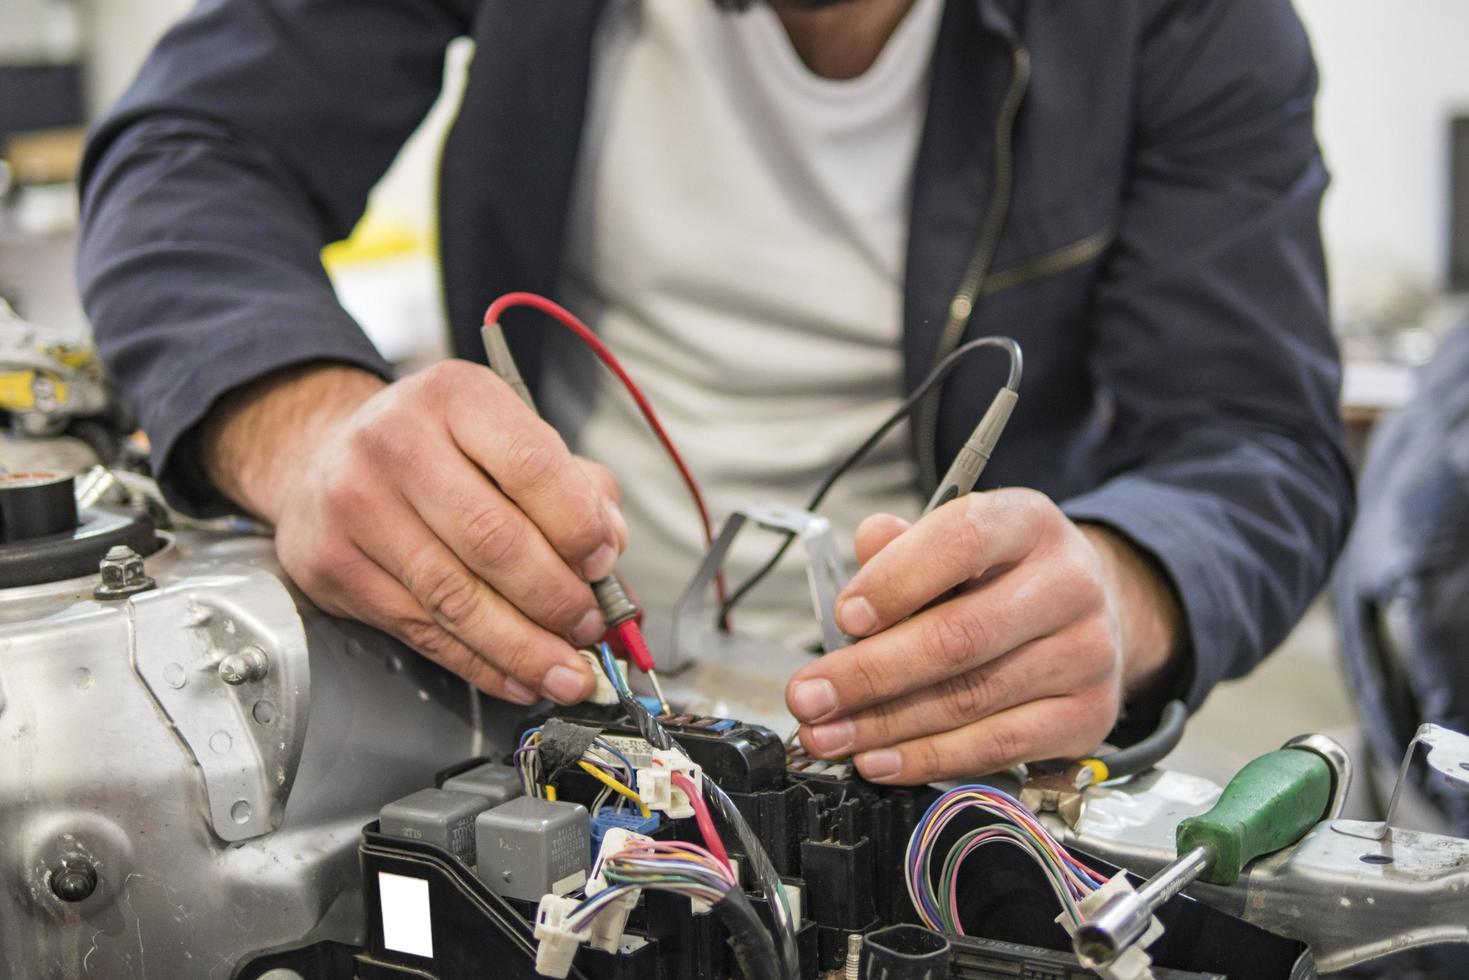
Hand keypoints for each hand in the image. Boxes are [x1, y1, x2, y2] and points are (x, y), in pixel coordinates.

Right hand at [202, 360, 626, 704]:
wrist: (325, 457)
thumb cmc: (438, 450)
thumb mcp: (507, 435)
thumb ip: (574, 486)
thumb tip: (608, 553)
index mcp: (455, 397)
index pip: (531, 465)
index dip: (577, 526)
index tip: (603, 563)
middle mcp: (396, 443)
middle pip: (494, 540)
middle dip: (556, 598)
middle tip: (589, 625)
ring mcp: (357, 505)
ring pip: (456, 599)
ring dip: (524, 648)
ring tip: (568, 670)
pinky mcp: (334, 565)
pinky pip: (422, 631)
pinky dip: (481, 664)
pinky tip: (518, 676)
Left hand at [785, 488, 1181, 783]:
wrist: (1090, 612)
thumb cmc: (1003, 576)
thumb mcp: (955, 542)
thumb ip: (904, 546)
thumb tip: (865, 544)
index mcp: (1028, 523)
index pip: (960, 541)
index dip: (895, 581)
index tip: (843, 617)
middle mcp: (1069, 584)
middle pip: (958, 636)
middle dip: (868, 673)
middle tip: (809, 696)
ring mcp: (1085, 653)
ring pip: (969, 698)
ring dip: (884, 725)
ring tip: (827, 734)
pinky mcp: (1088, 716)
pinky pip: (996, 747)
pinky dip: (928, 759)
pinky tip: (879, 760)